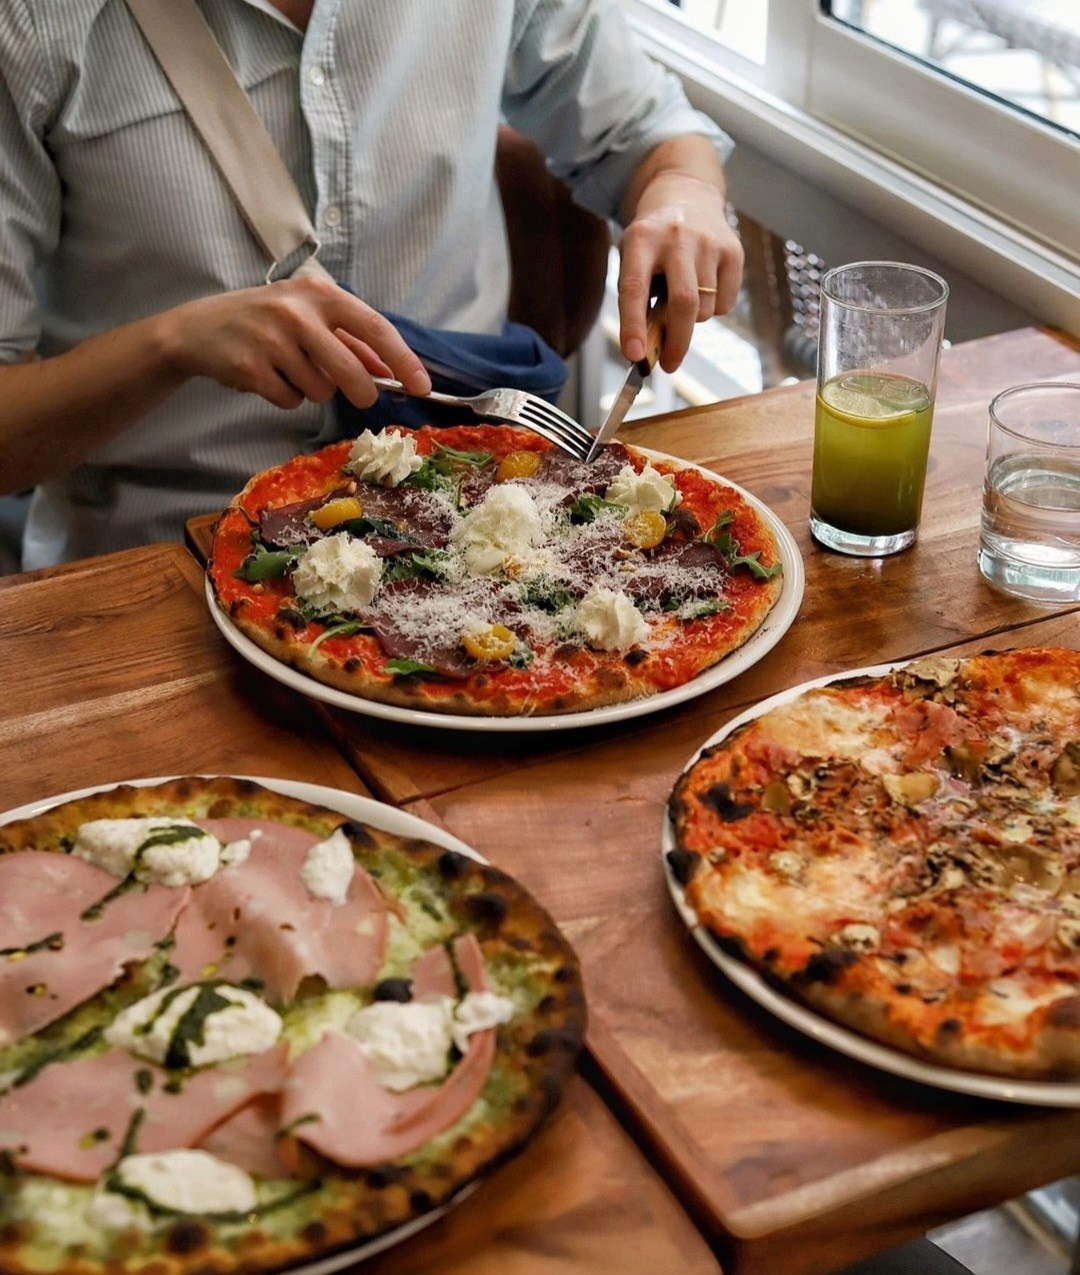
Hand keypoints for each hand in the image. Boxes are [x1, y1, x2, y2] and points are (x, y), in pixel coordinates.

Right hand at [160, 275, 431, 408]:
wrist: (198, 328)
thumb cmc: (265, 322)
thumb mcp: (309, 318)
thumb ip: (350, 342)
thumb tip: (391, 371)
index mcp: (320, 294)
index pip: (374, 328)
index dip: (403, 361)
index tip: (422, 387)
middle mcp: (298, 311)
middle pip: (350, 371)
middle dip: (361, 392)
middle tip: (360, 396)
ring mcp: (272, 339)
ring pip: (320, 391)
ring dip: (311, 390)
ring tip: (288, 369)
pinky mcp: (251, 367)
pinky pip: (290, 401)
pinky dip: (285, 397)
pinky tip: (267, 377)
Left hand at [617, 141, 743, 371]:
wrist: (686, 195)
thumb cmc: (653, 243)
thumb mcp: (634, 261)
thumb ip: (638, 302)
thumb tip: (649, 351)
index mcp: (642, 239)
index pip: (635, 288)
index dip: (633, 326)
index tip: (634, 356)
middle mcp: (676, 237)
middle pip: (683, 303)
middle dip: (676, 342)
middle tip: (668, 364)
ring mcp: (709, 242)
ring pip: (705, 309)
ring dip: (693, 322)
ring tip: (683, 302)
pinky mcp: (734, 250)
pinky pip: (726, 305)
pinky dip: (714, 311)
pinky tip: (704, 289)